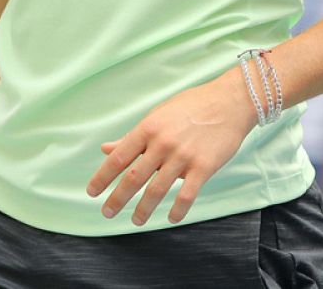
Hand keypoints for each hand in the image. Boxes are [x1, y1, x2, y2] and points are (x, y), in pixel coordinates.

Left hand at [86, 67, 258, 225]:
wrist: (229, 102)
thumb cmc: (191, 107)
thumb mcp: (157, 116)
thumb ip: (132, 137)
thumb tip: (106, 149)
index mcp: (148, 128)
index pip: (118, 158)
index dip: (102, 177)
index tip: (92, 192)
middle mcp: (162, 143)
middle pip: (133, 177)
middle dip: (117, 198)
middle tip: (107, 212)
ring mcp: (183, 156)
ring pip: (157, 190)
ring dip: (143, 209)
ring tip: (136, 220)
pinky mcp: (204, 167)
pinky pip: (187, 195)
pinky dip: (177, 210)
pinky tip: (171, 218)